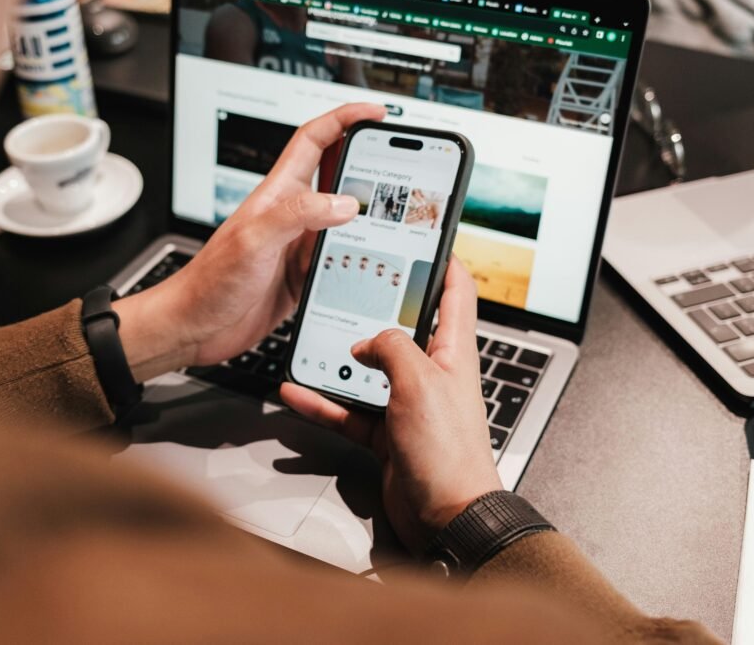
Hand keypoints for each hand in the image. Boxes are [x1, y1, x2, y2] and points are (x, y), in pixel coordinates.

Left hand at [113, 103, 385, 376]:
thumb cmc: (210, 281)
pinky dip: (359, 259)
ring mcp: (298, 246)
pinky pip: (339, 259)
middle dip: (370, 166)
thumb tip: (345, 203)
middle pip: (338, 177)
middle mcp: (292, 216)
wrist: (194, 326)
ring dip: (369, 218)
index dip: (345, 120)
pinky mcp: (302, 276)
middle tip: (403, 166)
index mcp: (279, 195)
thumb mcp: (254, 239)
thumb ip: (298, 216)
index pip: (315, 141)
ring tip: (398, 217)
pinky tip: (373, 265)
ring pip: (345, 221)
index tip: (376, 114)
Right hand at [280, 259, 503, 553]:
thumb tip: (366, 340)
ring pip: (368, 369)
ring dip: (339, 358)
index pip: (456, 292)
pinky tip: (297, 392)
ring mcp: (408, 403)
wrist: (446, 516)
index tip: (420, 237)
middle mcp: (432, 372)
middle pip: (402, 326)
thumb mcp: (420, 381)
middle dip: (375, 306)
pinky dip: (324, 402)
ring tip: (311, 338)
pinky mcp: (386, 433)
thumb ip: (390, 347)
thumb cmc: (449, 452)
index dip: (442, 260)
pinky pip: (349, 409)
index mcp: (453, 351)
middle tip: (348, 282)